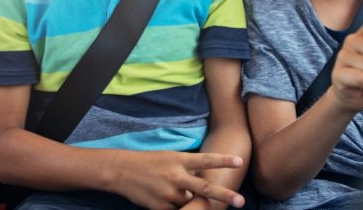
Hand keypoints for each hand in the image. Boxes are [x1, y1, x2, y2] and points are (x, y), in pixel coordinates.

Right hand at [111, 151, 244, 209]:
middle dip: (225, 196)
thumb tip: (203, 181)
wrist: (121, 171)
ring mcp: (169, 194)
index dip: (223, 161)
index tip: (240, 161)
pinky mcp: (161, 207)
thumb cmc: (148, 162)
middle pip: (205, 189)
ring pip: (191, 203)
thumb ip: (187, 168)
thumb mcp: (170, 158)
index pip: (206, 160)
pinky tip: (168, 198)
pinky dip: (178, 207)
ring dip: (193, 202)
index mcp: (179, 160)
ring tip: (186, 196)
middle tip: (241, 201)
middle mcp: (176, 177)